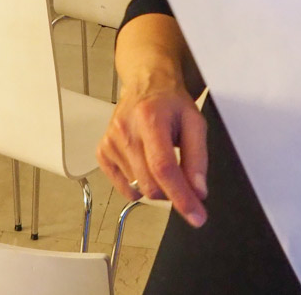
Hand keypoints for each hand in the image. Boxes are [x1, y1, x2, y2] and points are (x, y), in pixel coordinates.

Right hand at [97, 84, 207, 227]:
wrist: (146, 83)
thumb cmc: (171, 102)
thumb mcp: (194, 122)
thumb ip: (198, 157)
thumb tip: (198, 191)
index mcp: (150, 119)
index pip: (164, 168)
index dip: (181, 196)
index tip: (196, 216)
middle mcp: (126, 131)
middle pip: (150, 183)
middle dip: (172, 192)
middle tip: (184, 181)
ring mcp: (110, 142)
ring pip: (138, 187)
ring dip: (156, 184)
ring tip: (162, 157)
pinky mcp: (102, 151)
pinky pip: (121, 185)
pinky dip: (137, 186)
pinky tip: (145, 168)